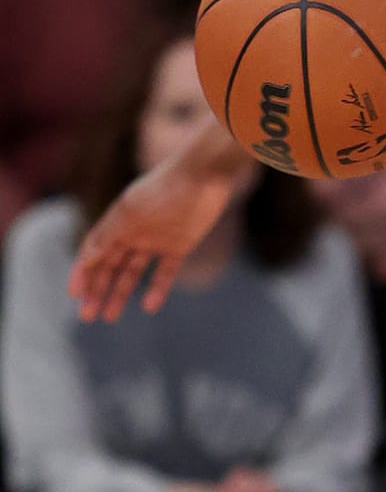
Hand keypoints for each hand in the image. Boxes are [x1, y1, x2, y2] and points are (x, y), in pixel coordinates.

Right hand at [70, 150, 244, 321]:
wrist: (204, 174)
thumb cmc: (164, 189)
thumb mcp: (131, 212)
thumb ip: (108, 235)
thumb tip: (85, 259)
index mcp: (117, 222)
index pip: (93, 252)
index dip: (82, 273)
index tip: (74, 294)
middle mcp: (134, 233)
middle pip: (109, 266)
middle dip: (97, 290)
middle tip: (87, 316)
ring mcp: (156, 239)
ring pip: (132, 272)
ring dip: (120, 293)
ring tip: (109, 317)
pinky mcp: (180, 244)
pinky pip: (165, 271)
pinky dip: (157, 289)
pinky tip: (148, 307)